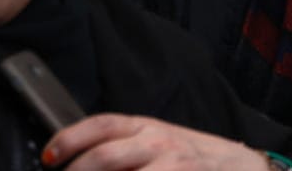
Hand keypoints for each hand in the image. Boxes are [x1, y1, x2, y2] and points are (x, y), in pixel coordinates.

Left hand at [45, 114, 268, 170]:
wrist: (242, 169)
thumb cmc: (195, 158)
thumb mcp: (158, 141)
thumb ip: (125, 146)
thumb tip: (82, 160)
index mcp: (146, 126)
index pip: (100, 125)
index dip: (68, 140)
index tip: (48, 158)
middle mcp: (157, 143)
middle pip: (104, 156)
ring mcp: (172, 166)